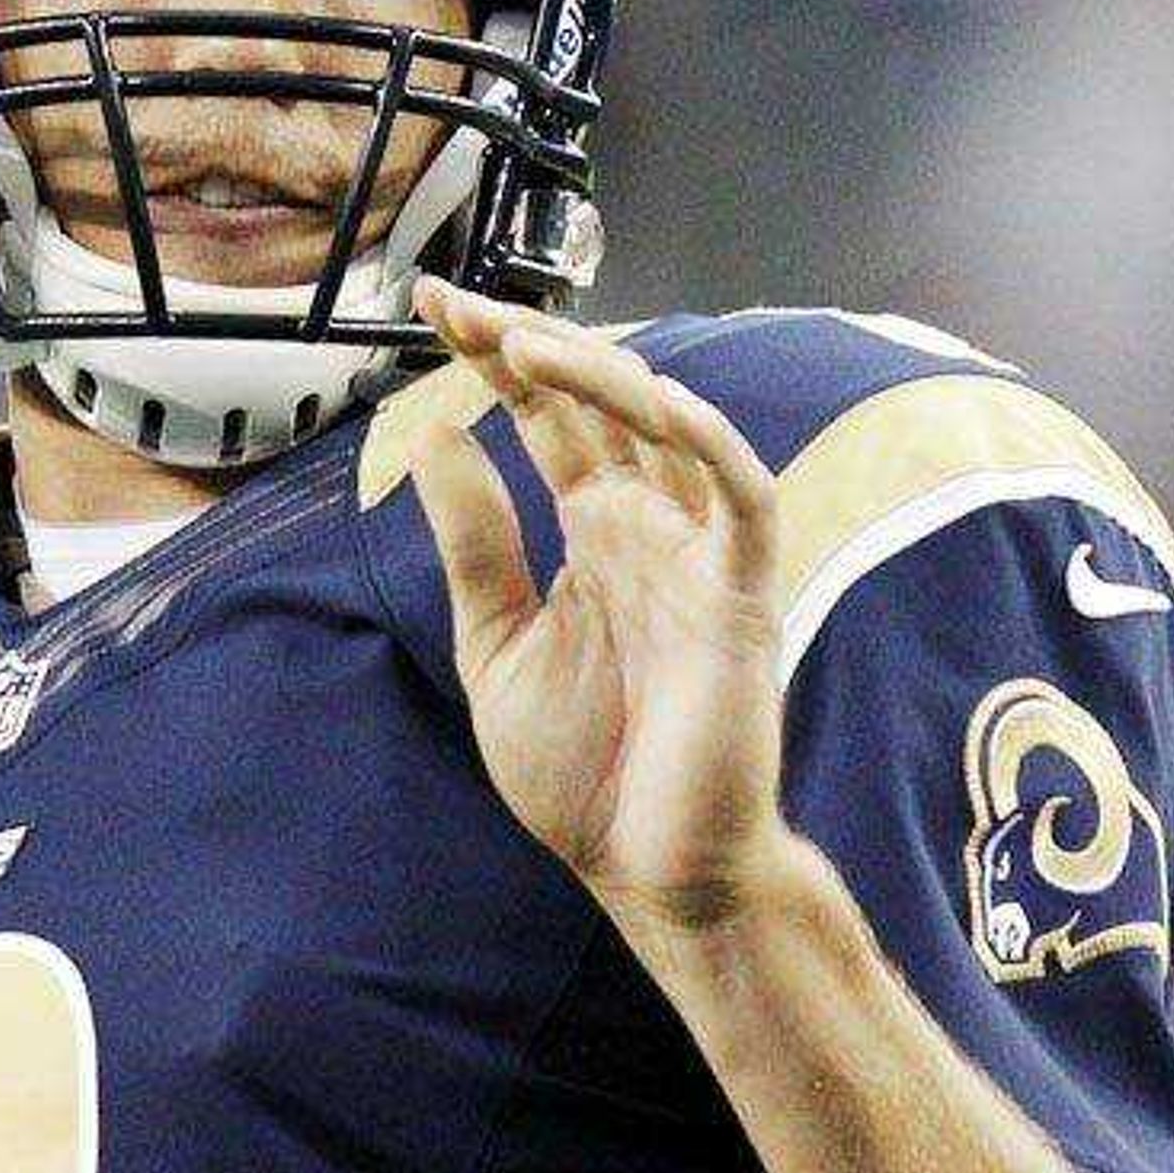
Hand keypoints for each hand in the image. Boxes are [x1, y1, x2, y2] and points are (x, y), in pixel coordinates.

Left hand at [403, 279, 815, 935]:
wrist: (648, 870)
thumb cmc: (583, 773)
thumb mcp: (495, 646)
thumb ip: (476, 544)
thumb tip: (435, 435)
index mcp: (589, 534)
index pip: (545, 417)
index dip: (496, 355)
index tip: (430, 306)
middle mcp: (646, 526)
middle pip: (597, 401)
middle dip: (531, 341)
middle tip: (457, 302)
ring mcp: (697, 553)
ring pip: (665, 426)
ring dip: (599, 376)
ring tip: (522, 344)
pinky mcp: (742, 594)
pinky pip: (742, 497)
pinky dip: (708, 442)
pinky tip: (657, 402)